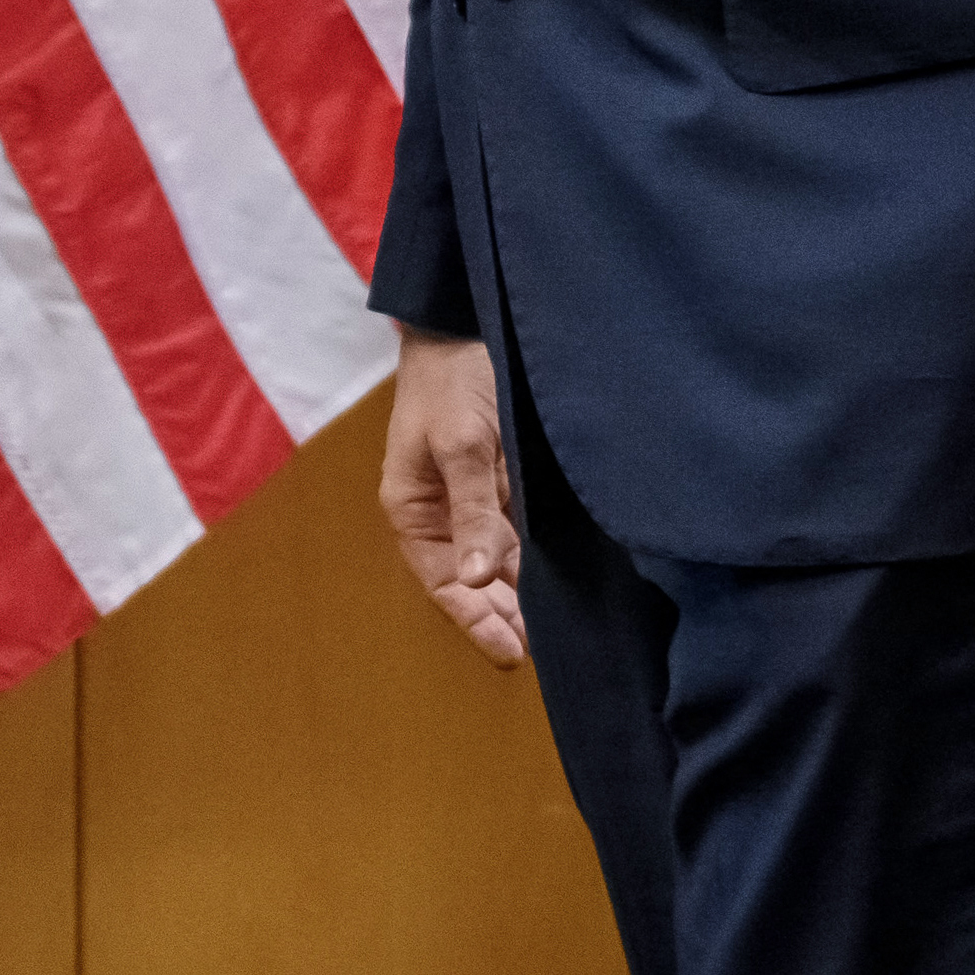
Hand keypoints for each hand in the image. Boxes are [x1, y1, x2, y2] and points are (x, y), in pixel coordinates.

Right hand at [381, 326, 527, 666]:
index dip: (475, 620)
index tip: (512, 654)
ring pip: (496, 561)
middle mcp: (441, 511)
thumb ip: (474, 512)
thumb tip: (477, 579)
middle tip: (546, 650)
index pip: (444, 583)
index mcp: (413, 509)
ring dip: (520, 592)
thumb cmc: (451, 381)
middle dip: (502, 614)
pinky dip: (533, 558)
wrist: (467, 320)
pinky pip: (515, 532)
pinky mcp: (501, 479)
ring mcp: (473, 496)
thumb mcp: (462, 446)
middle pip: (471, 580)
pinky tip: (560, 579)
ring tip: (557, 628)